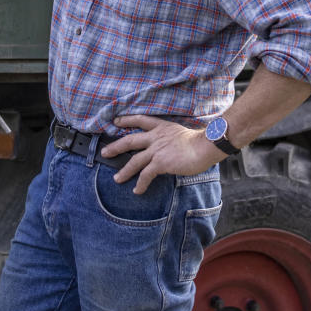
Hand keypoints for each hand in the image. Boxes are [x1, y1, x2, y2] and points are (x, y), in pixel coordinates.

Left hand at [102, 115, 227, 193]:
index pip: (141, 120)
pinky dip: (140, 184)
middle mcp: (156, 137)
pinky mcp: (160, 162)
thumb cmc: (199, 142)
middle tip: (105, 152)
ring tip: (117, 178)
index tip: (116, 121)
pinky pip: (146, 175)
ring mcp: (157, 150)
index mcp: (162, 127)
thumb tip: (168, 150)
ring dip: (124, 171)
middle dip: (116, 147)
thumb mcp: (181, 134)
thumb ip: (171, 139)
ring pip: (134, 160)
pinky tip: (137, 190)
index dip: (127, 120)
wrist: (205, 146)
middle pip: (130, 140)